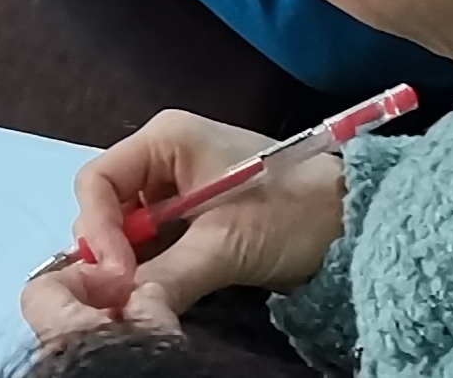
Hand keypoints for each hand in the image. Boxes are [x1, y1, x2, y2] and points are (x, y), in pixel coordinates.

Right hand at [22, 111, 349, 341]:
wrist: (356, 221)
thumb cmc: (292, 213)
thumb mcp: (226, 246)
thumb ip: (169, 276)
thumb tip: (125, 312)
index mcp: (165, 139)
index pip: (98, 181)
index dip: (96, 231)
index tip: (113, 278)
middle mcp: (165, 158)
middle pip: (109, 207)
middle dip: (110, 252)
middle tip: (120, 296)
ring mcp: (180, 189)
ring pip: (131, 232)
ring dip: (131, 267)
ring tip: (138, 299)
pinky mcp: (197, 220)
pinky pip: (157, 246)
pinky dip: (153, 271)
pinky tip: (157, 293)